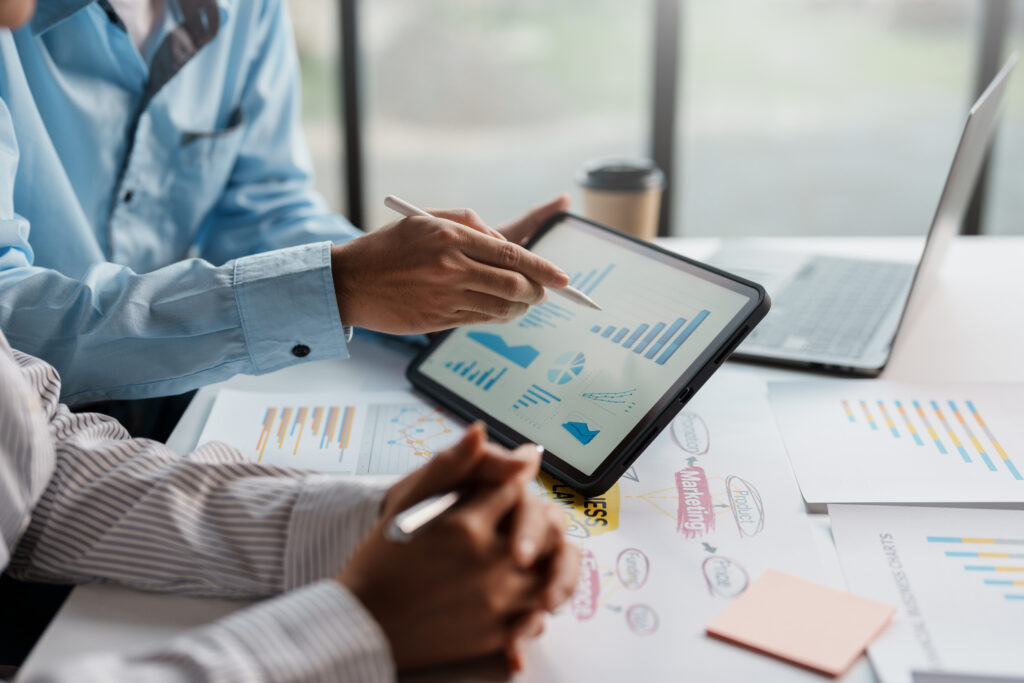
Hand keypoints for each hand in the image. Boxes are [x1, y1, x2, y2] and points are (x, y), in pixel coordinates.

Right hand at [330, 198, 570, 333]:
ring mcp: (444, 297)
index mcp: (451, 237)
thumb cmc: (390, 245)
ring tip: (527, 301)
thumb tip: (505, 245)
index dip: (543, 269)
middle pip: (513, 285)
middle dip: (538, 291)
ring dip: (522, 307)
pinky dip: (500, 317)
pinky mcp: (437, 320)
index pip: (510, 254)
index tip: (563, 278)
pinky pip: (481, 321)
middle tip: (546, 291)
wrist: (348, 281)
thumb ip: (471, 223)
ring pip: (501, 308)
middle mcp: (450, 268)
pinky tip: (504, 311)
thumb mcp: (426, 218)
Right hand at [338, 425, 579, 670]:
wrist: (362, 624)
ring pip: (547, 572)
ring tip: (524, 556)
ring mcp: (495, 601)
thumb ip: (451, 465)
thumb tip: (481, 430)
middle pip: (541, 529)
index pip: (514, 490)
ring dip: (543, 561)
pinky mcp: (495, 634)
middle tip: (522, 522)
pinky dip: (536, 604)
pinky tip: (520, 593)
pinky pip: (537, 616)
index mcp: (466, 525)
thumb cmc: (379, 559)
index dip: (513, 484)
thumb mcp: (407, 502)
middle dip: (534, 522)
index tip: (509, 485)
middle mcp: (488, 562)